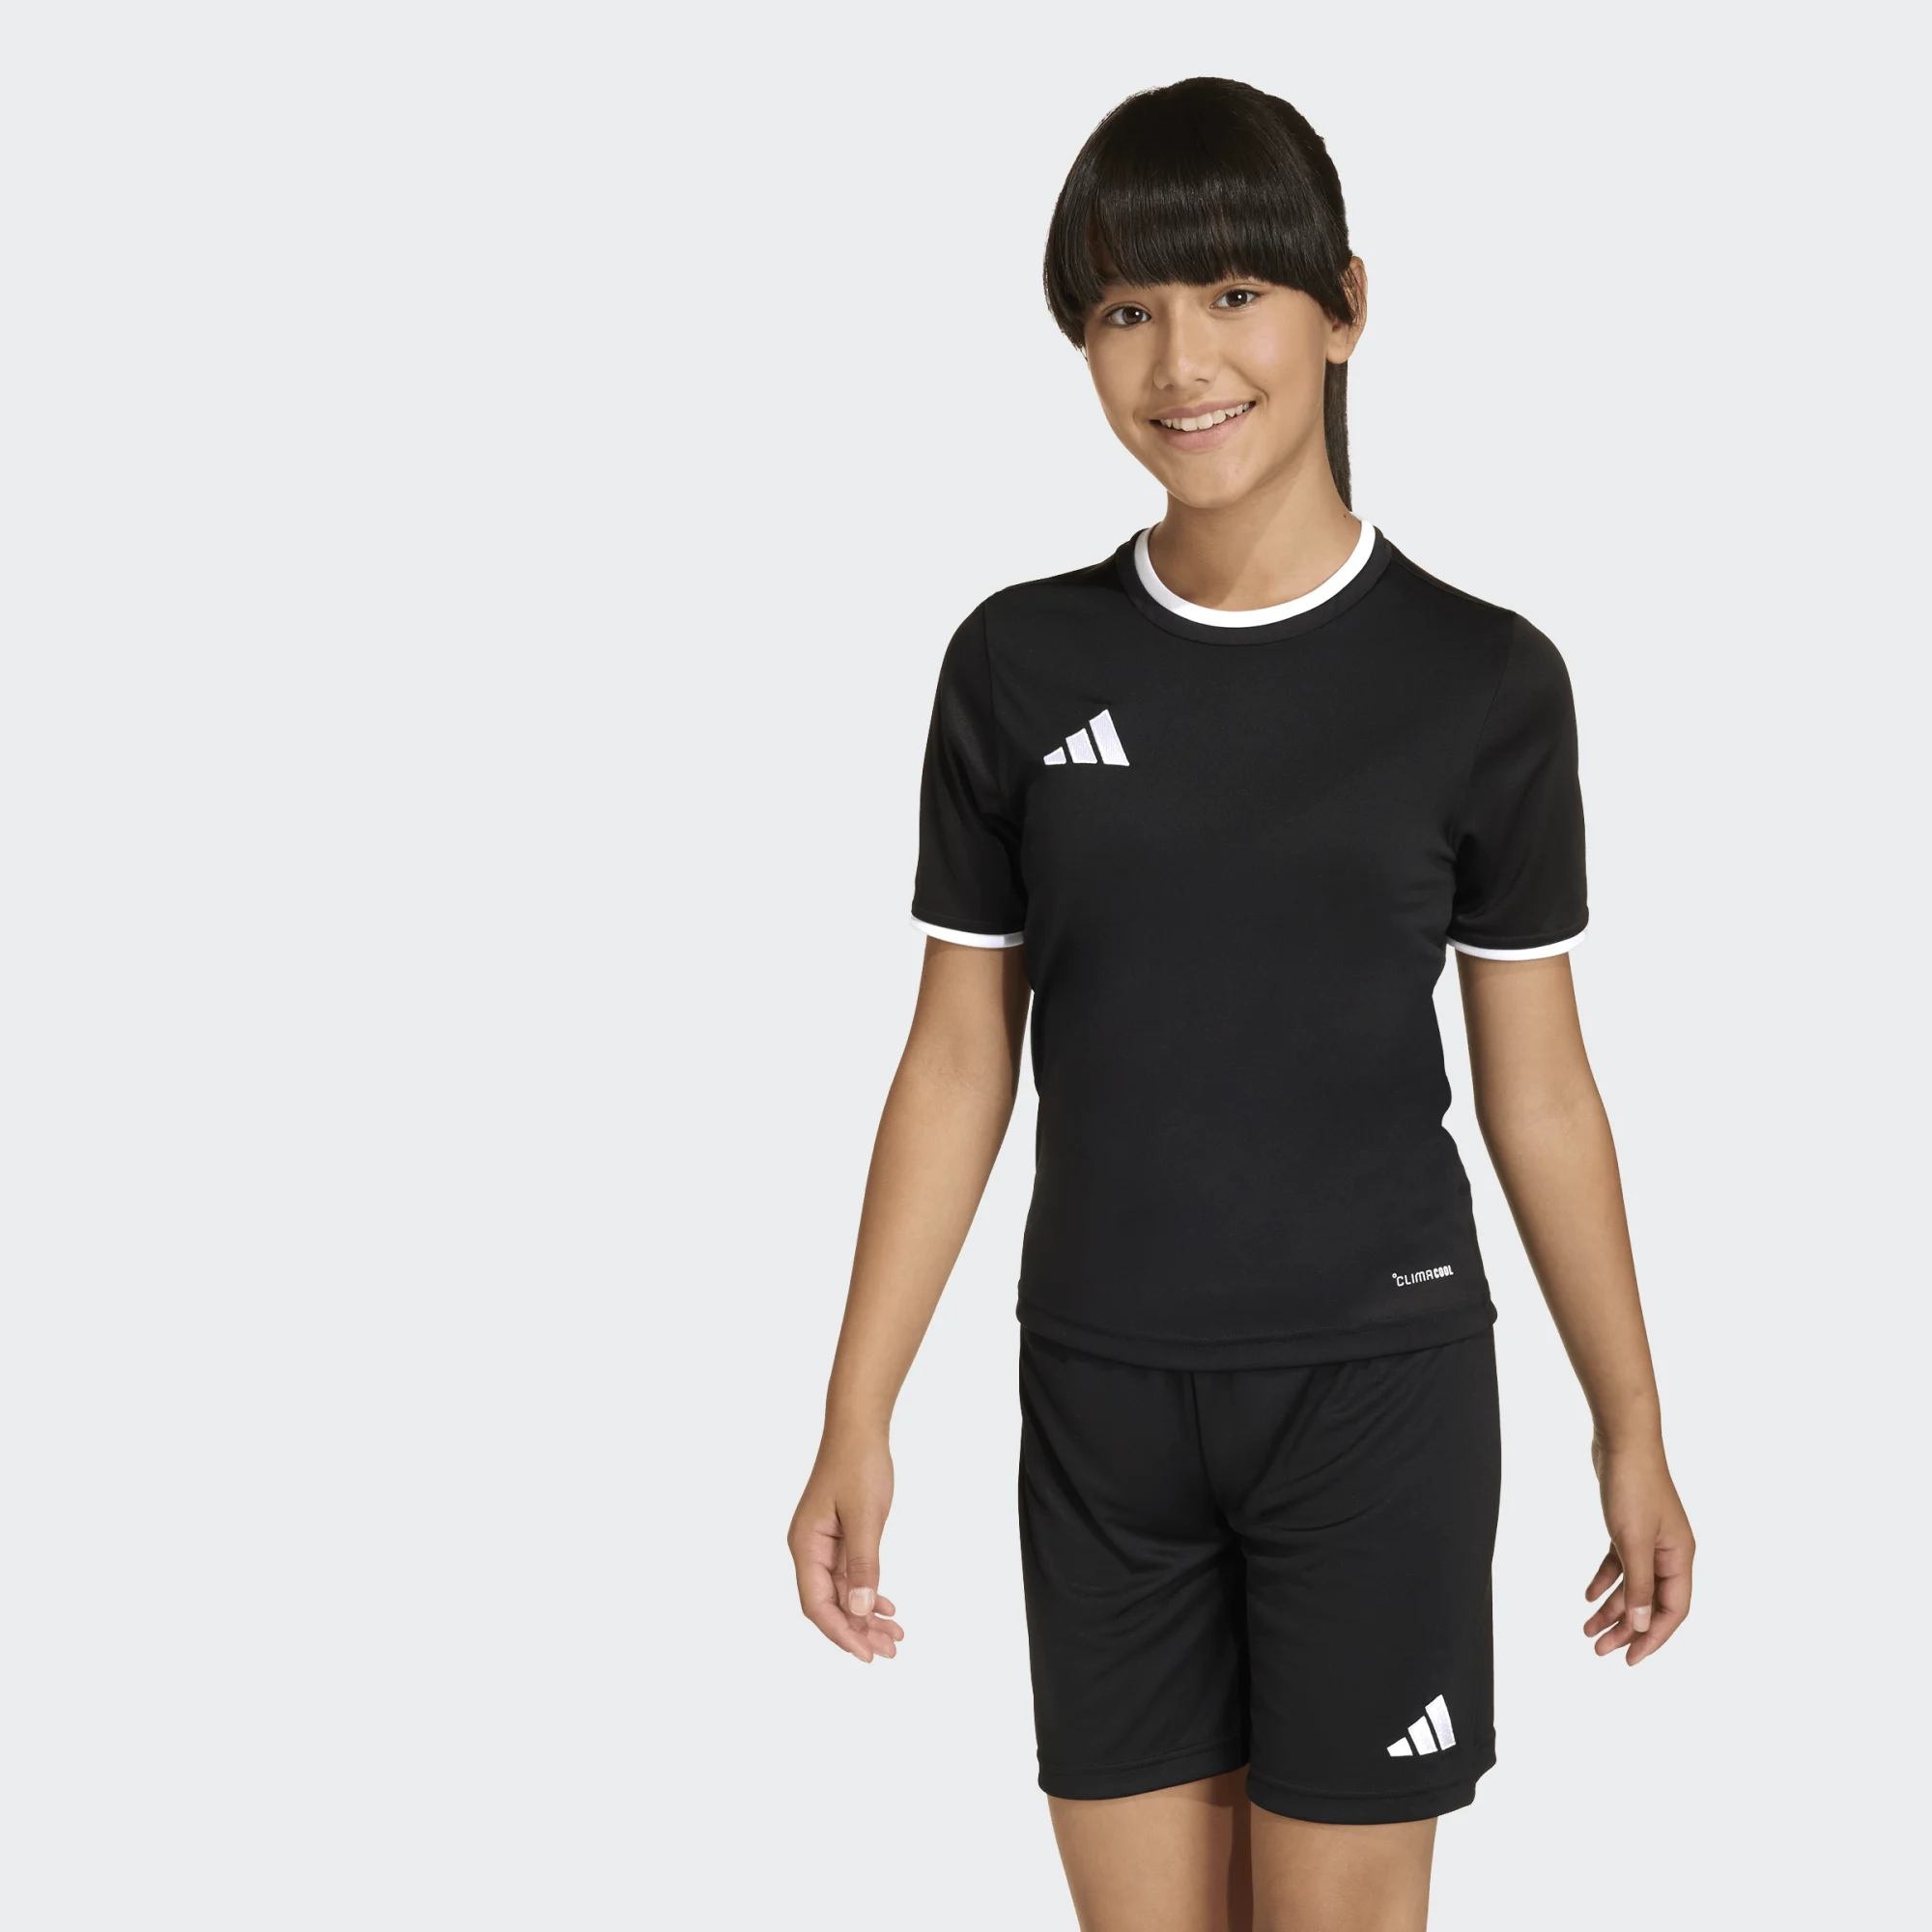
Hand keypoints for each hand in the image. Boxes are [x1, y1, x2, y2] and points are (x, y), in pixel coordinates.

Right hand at [788, 1432, 903, 1662]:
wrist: (859, 1428)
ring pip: (842, 1592)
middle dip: (857, 1630)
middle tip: (890, 1650)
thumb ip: (863, 1565)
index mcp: (805, 1545)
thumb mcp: (865, 1517)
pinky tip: (887, 1607)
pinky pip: (850, 1575)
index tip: (866, 1654)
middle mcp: (809, 1548)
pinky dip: (868, 1592)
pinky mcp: (839, 1537)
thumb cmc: (858, 1464)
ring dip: (866, 1615)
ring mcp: (823, 1544)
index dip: (841, 1632)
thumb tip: (861, 1610)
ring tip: (895, 1636)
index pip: (817, 1604)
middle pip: (829, 1604)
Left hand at [1583, 1438, 1694, 1664]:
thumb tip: (1643, 1626)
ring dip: (1612, 1607)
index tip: (1630, 1659)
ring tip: (1587, 1630)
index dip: (1653, 1638)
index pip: (1673, 1611)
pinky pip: (1621, 1563)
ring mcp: (1651, 1539)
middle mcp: (1670, 1552)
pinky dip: (1606, 1579)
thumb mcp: (1633, 1540)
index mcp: (1679, 1557)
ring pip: (1633, 1584)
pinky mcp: (1630, 1526)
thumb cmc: (1633, 1486)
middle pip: (1651, 1602)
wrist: (1623, 1440)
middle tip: (1599, 1650)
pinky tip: (1587, 1595)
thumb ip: (1639, 1585)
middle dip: (1627, 1628)